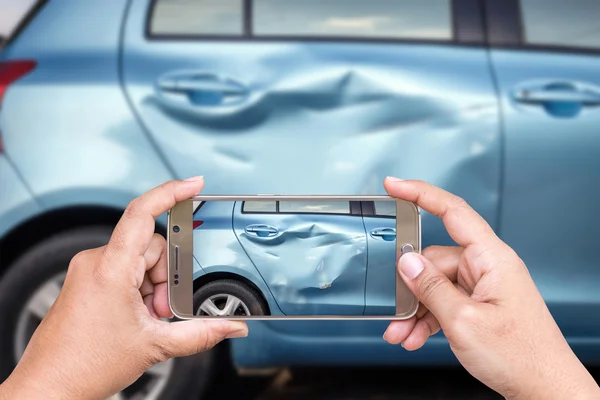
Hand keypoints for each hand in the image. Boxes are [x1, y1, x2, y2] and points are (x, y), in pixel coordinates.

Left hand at [0, 177, 247, 399]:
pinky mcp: (87, 280)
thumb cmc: (85, 365)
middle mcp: (95, 262)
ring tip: (147, 319)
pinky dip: (139, 290)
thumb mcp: (154, 345)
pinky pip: (124, 271)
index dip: (171, 192)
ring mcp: (89, 271)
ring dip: (153, 287)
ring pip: (140, 261)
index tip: (193, 184)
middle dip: (166, 279)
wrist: (50, 387)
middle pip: (151, 247)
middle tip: (162, 311)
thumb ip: (201, 333)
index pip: (142, 213)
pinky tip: (137, 316)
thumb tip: (231, 327)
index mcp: (110, 268)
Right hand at [382, 177, 599, 398]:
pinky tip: (416, 336)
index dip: (421, 194)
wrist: (545, 389)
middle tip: (394, 311)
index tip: (395, 186)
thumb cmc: (520, 356)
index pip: (453, 212)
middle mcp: (488, 268)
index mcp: (492, 259)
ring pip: (436, 286)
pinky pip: (445, 302)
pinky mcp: (480, 305)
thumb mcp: (462, 321)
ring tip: (402, 334)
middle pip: (435, 260)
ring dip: (416, 310)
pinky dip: (428, 319)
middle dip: (410, 288)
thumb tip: (406, 261)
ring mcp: (484, 287)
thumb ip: (430, 287)